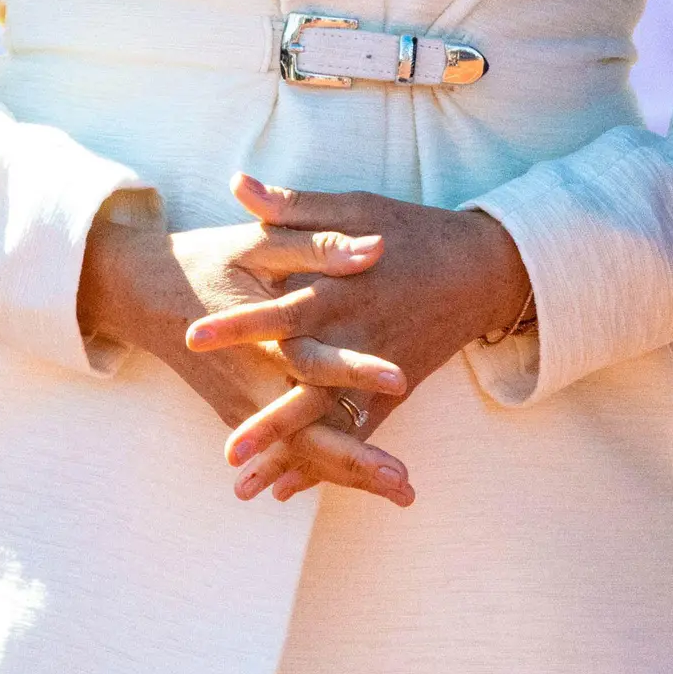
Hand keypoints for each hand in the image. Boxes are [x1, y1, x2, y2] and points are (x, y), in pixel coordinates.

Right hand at [78, 214, 413, 507]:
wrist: (146, 293)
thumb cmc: (209, 261)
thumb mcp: (260, 245)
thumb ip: (318, 248)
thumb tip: (376, 248)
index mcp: (261, 336)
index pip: (312, 361)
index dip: (355, 371)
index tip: (401, 379)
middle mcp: (252, 383)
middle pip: (306, 434)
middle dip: (356, 461)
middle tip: (404, 484)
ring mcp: (245, 406)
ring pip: (300, 451)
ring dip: (350, 473)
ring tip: (404, 494)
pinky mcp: (245, 413)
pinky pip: (287, 449)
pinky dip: (323, 469)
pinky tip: (365, 485)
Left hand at [182, 175, 533, 502]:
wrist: (481, 270)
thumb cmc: (409, 231)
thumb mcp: (353, 206)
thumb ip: (293, 206)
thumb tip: (238, 184)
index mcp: (341, 288)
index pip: (282, 310)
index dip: (238, 324)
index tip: (192, 336)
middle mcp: (358, 335)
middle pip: (306, 382)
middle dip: (269, 419)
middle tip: (229, 450)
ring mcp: (379, 369)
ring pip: (330, 418)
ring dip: (290, 452)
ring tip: (245, 485)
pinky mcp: (394, 390)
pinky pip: (358, 431)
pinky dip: (327, 462)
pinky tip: (287, 489)